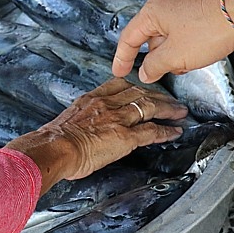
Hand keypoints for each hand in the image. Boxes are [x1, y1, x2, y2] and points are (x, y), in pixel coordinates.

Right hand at [6, 78, 187, 193]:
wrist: (54, 148)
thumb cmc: (54, 140)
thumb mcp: (68, 121)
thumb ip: (82, 119)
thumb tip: (84, 128)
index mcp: (92, 98)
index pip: (119, 84)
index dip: (135, 85)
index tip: (143, 87)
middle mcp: (107, 103)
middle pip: (139, 92)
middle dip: (157, 95)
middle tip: (170, 99)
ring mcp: (118, 119)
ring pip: (149, 107)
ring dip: (168, 109)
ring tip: (179, 111)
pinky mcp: (125, 136)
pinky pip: (151, 131)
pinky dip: (166, 130)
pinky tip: (175, 131)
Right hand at [111, 0, 233, 83]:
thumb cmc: (210, 28)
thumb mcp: (174, 56)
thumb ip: (154, 66)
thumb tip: (145, 72)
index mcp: (152, 12)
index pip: (129, 38)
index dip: (122, 59)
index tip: (120, 71)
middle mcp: (165, 5)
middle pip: (150, 38)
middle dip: (155, 58)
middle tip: (158, 75)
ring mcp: (183, 6)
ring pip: (169, 36)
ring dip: (174, 54)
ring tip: (188, 64)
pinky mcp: (200, 10)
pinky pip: (185, 32)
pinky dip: (187, 46)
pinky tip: (199, 55)